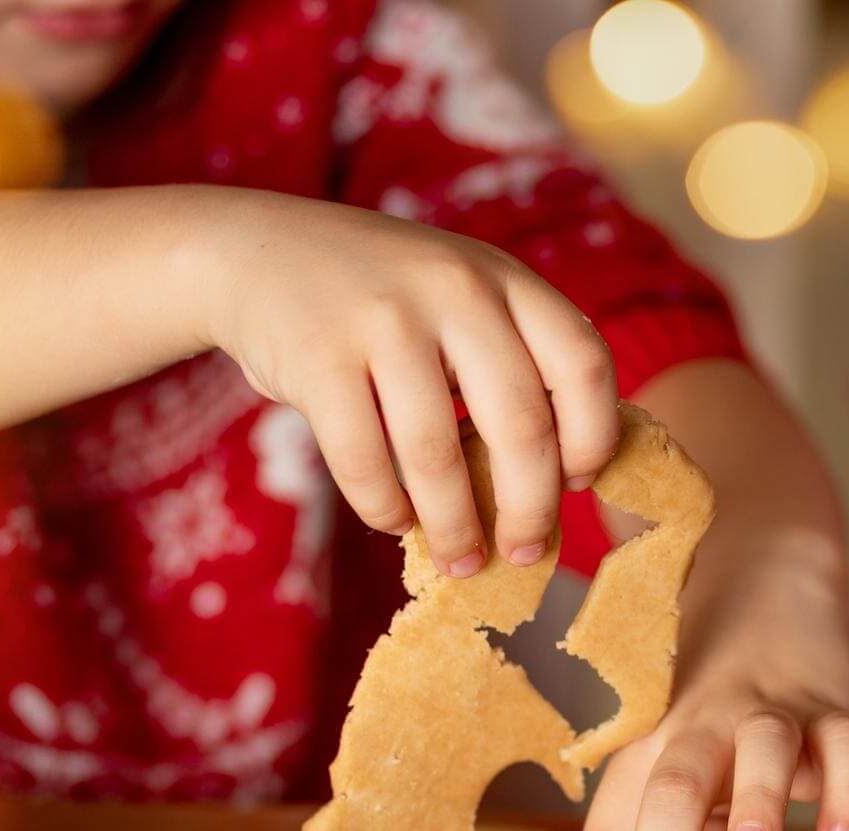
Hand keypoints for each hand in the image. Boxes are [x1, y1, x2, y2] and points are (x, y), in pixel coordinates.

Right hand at [203, 194, 619, 575]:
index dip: (593, 436)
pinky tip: (395, 522)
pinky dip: (386, 509)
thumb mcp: (459, 296)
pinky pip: (366, 461)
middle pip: (522, 425)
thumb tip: (555, 483)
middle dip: (529, 509)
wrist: (256, 251)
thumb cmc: (381, 300)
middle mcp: (454, 289)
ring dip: (455, 527)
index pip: (583, 364)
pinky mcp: (318, 357)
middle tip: (524, 552)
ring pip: (439, 455)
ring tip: (461, 561)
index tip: (577, 484)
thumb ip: (509, 360)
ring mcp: (384, 320)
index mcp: (504, 278)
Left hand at [575, 544, 848, 830]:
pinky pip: (846, 739)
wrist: (767, 579)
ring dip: (754, 803)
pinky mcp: (838, 698)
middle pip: (669, 797)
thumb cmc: (721, 710)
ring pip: (754, 751)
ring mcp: (768, 709)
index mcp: (645, 757)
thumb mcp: (708, 790)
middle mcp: (696, 729)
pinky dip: (847, 782)